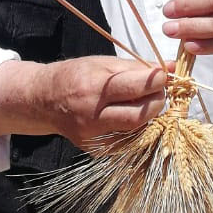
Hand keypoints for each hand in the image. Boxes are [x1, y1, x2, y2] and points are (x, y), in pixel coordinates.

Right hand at [36, 58, 168, 147]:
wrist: (43, 100)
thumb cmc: (75, 76)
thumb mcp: (102, 63)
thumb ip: (136, 67)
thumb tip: (169, 68)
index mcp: (94, 87)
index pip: (136, 88)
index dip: (157, 82)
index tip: (164, 75)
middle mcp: (93, 115)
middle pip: (140, 115)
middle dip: (157, 102)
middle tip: (158, 92)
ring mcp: (93, 136)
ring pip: (137, 131)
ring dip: (148, 115)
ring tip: (145, 102)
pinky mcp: (95, 149)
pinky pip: (126, 140)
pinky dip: (135, 128)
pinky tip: (129, 115)